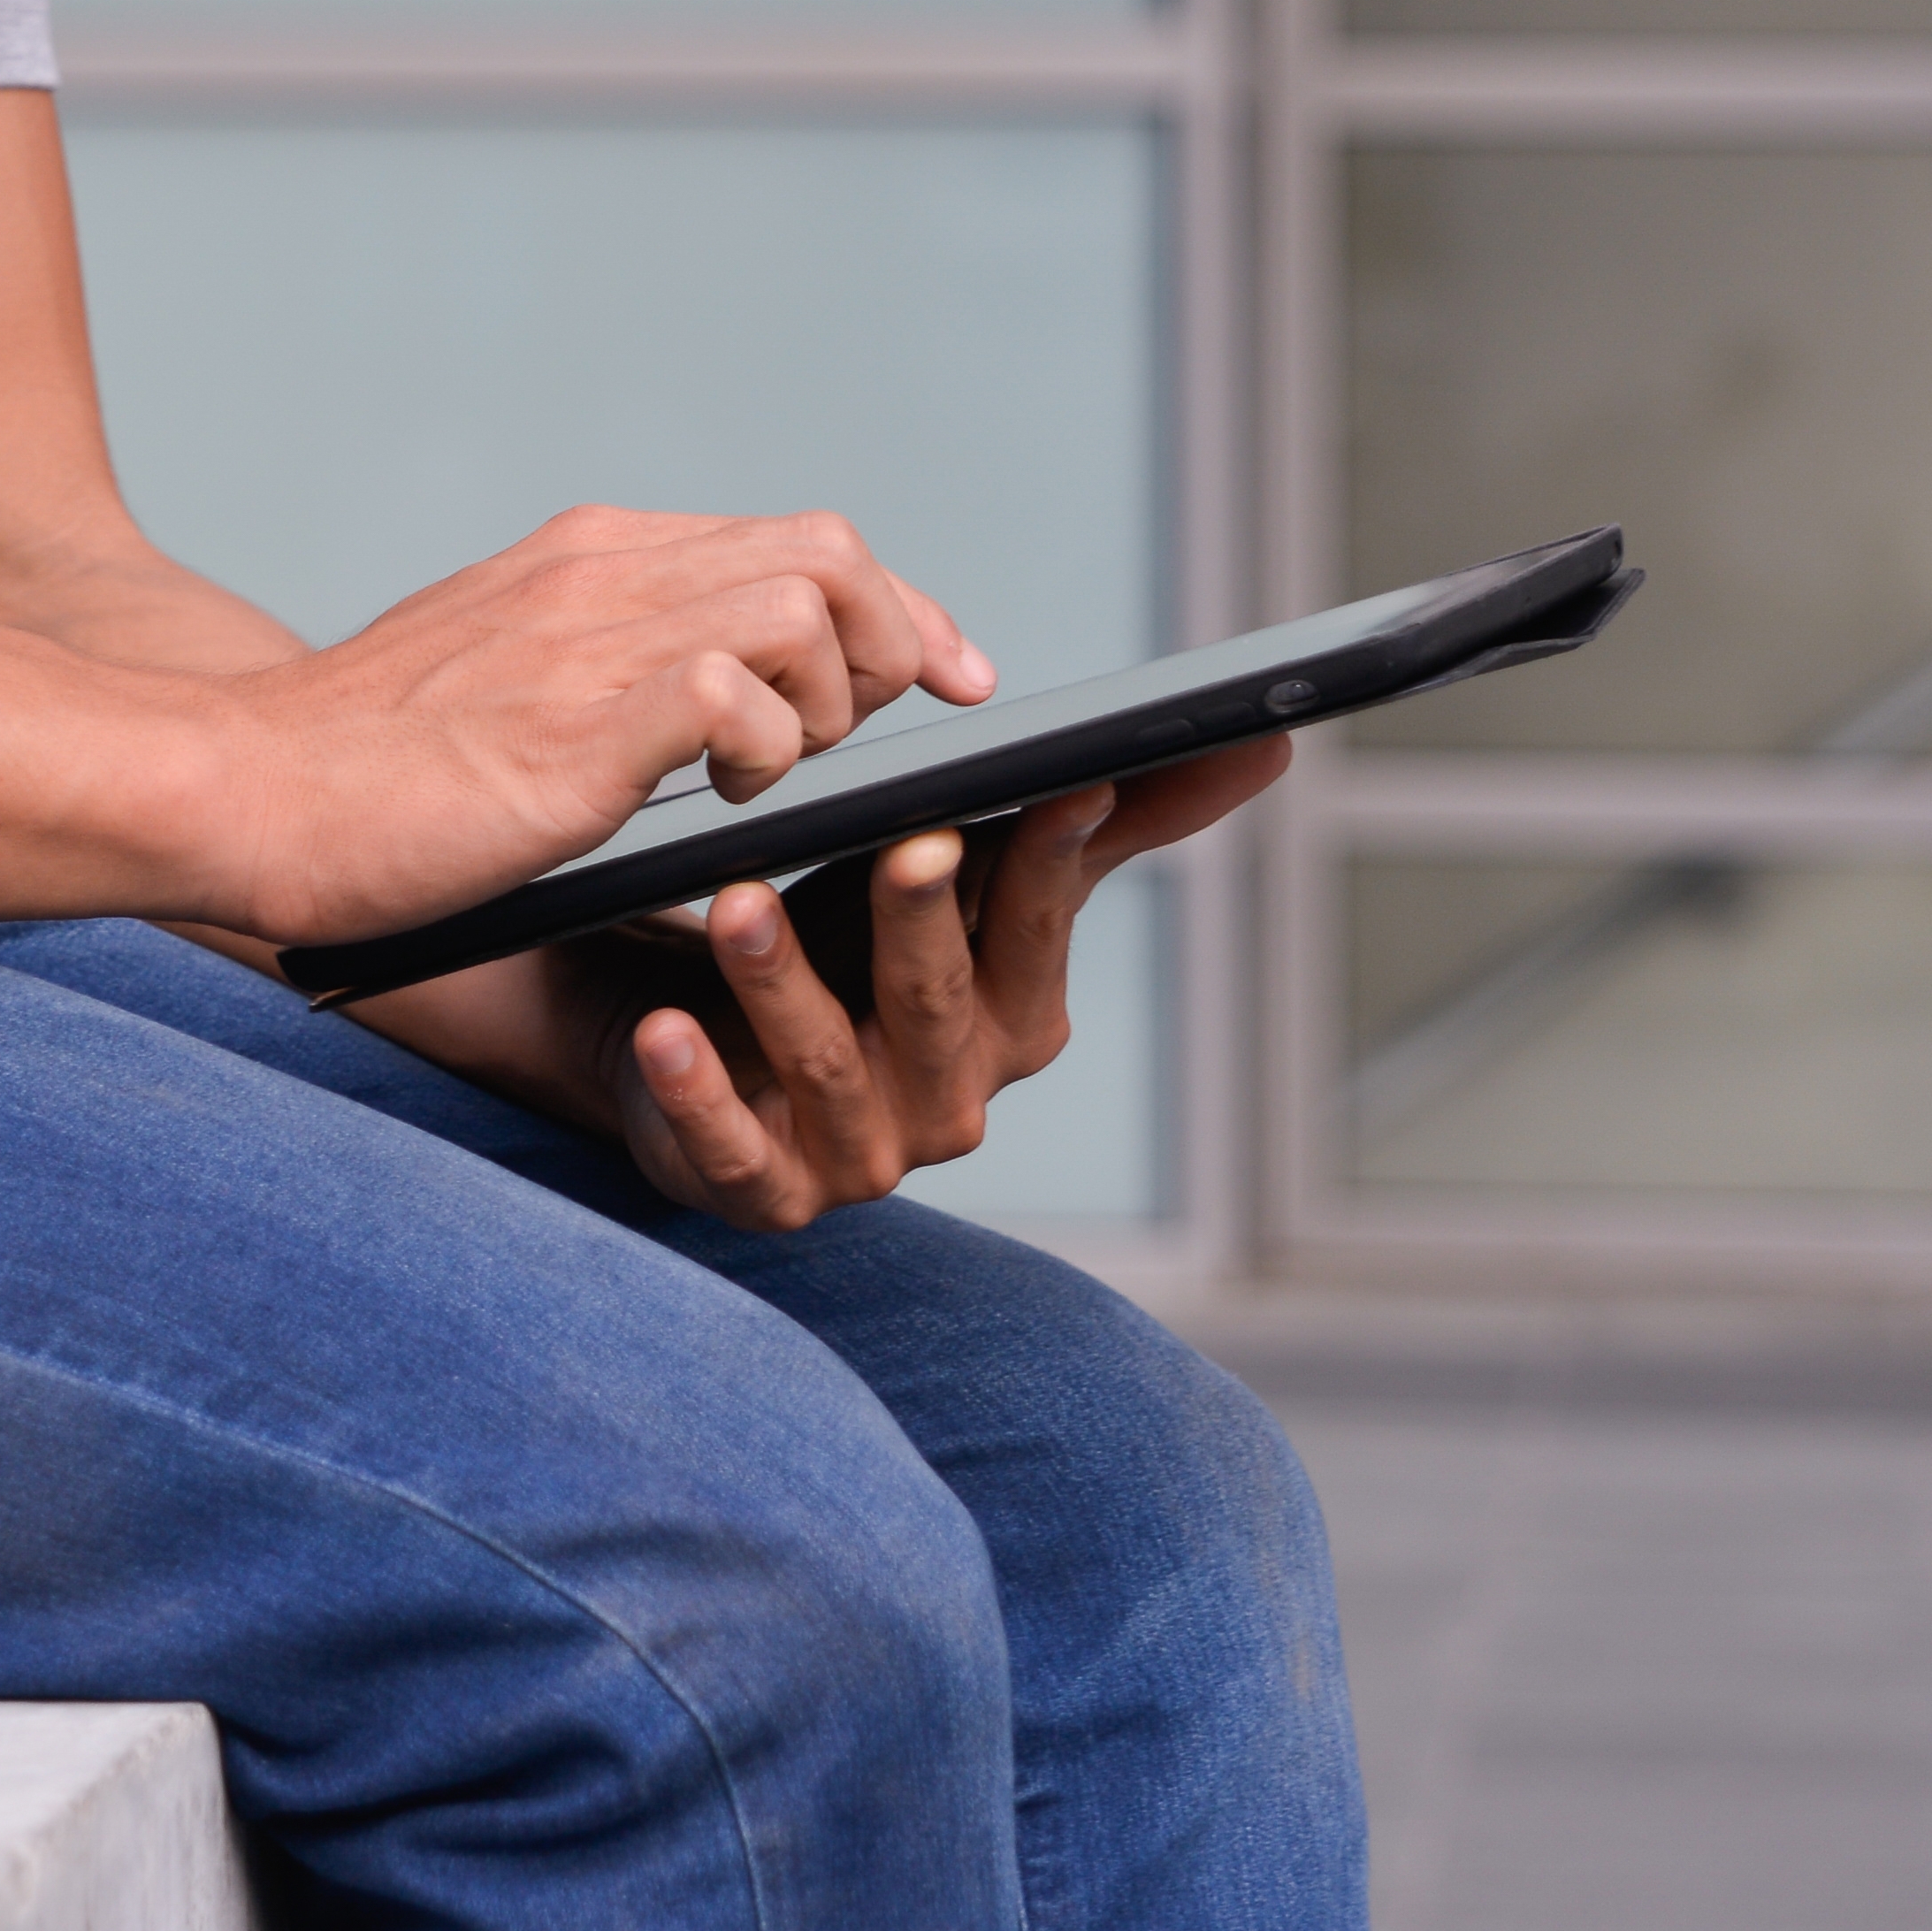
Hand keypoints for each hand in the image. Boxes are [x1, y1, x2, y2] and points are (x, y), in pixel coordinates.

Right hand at [204, 504, 990, 944]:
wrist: (242, 790)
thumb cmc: (362, 772)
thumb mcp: (504, 683)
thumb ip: (606, 671)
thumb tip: (718, 711)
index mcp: (587, 558)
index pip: (794, 536)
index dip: (899, 602)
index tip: (953, 669)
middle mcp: (599, 572)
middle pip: (826, 548)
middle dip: (897, 640)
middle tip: (890, 732)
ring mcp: (587, 636)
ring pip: (801, 600)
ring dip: (829, 699)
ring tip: (774, 775)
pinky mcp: (574, 721)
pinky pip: (735, 690)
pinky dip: (767, 750)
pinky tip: (724, 800)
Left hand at [355, 741, 1294, 1229]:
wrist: (694, 1029)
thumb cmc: (851, 944)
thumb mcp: (972, 876)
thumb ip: (1111, 823)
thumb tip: (1266, 741)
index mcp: (1013, 1025)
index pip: (1040, 936)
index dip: (1052, 865)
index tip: (1063, 782)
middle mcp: (949, 1102)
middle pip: (939, 1004)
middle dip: (925, 923)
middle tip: (912, 837)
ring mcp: (853, 1156)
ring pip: (827, 1064)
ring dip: (785, 983)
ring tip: (738, 901)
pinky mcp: (752, 1189)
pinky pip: (728, 1149)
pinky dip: (698, 1094)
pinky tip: (665, 1033)